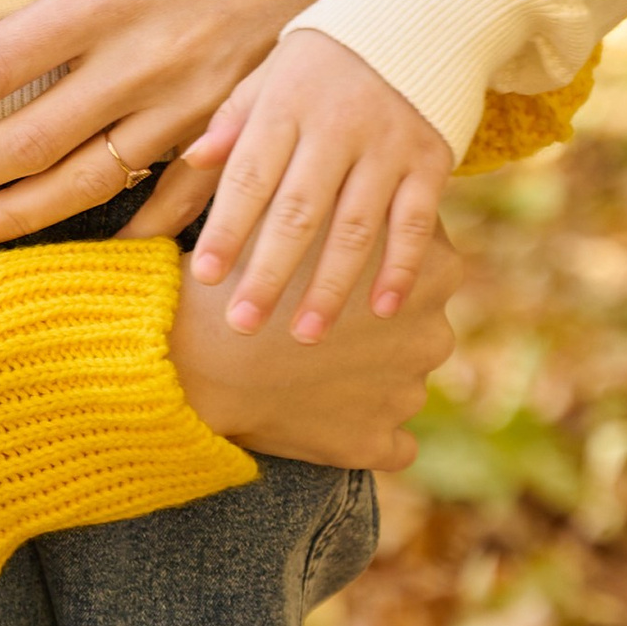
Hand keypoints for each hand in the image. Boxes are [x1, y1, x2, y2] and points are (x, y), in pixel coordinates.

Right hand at [171, 217, 461, 470]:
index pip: (423, 262)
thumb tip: (359, 182)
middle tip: (316, 315)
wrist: (192, 352)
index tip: (336, 267)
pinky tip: (328, 416)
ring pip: (399, 380)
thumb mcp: (298, 209)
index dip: (374, 265)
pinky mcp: (376, 441)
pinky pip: (391, 443)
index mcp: (433, 268)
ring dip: (366, 376)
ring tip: (308, 365)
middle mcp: (434, 332)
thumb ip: (349, 195)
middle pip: (415, 323)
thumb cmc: (241, 270)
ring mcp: (408, 391)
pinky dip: (365, 433)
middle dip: (375, 323)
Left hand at [182, 29, 454, 340]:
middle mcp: (336, 126)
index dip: (227, 228)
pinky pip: (415, 222)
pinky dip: (400, 267)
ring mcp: (388, 145)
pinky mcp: (432, 159)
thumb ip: (236, 118)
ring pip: (355, 226)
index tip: (205, 277)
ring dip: (330, 285)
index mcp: (286, 104)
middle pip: (297, 211)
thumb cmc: (329, 52)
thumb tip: (193, 160)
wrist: (424, 12)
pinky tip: (382, 308)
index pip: (250, 176)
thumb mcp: (274, 69)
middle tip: (243, 324)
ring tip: (306, 334)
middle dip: (269, 273)